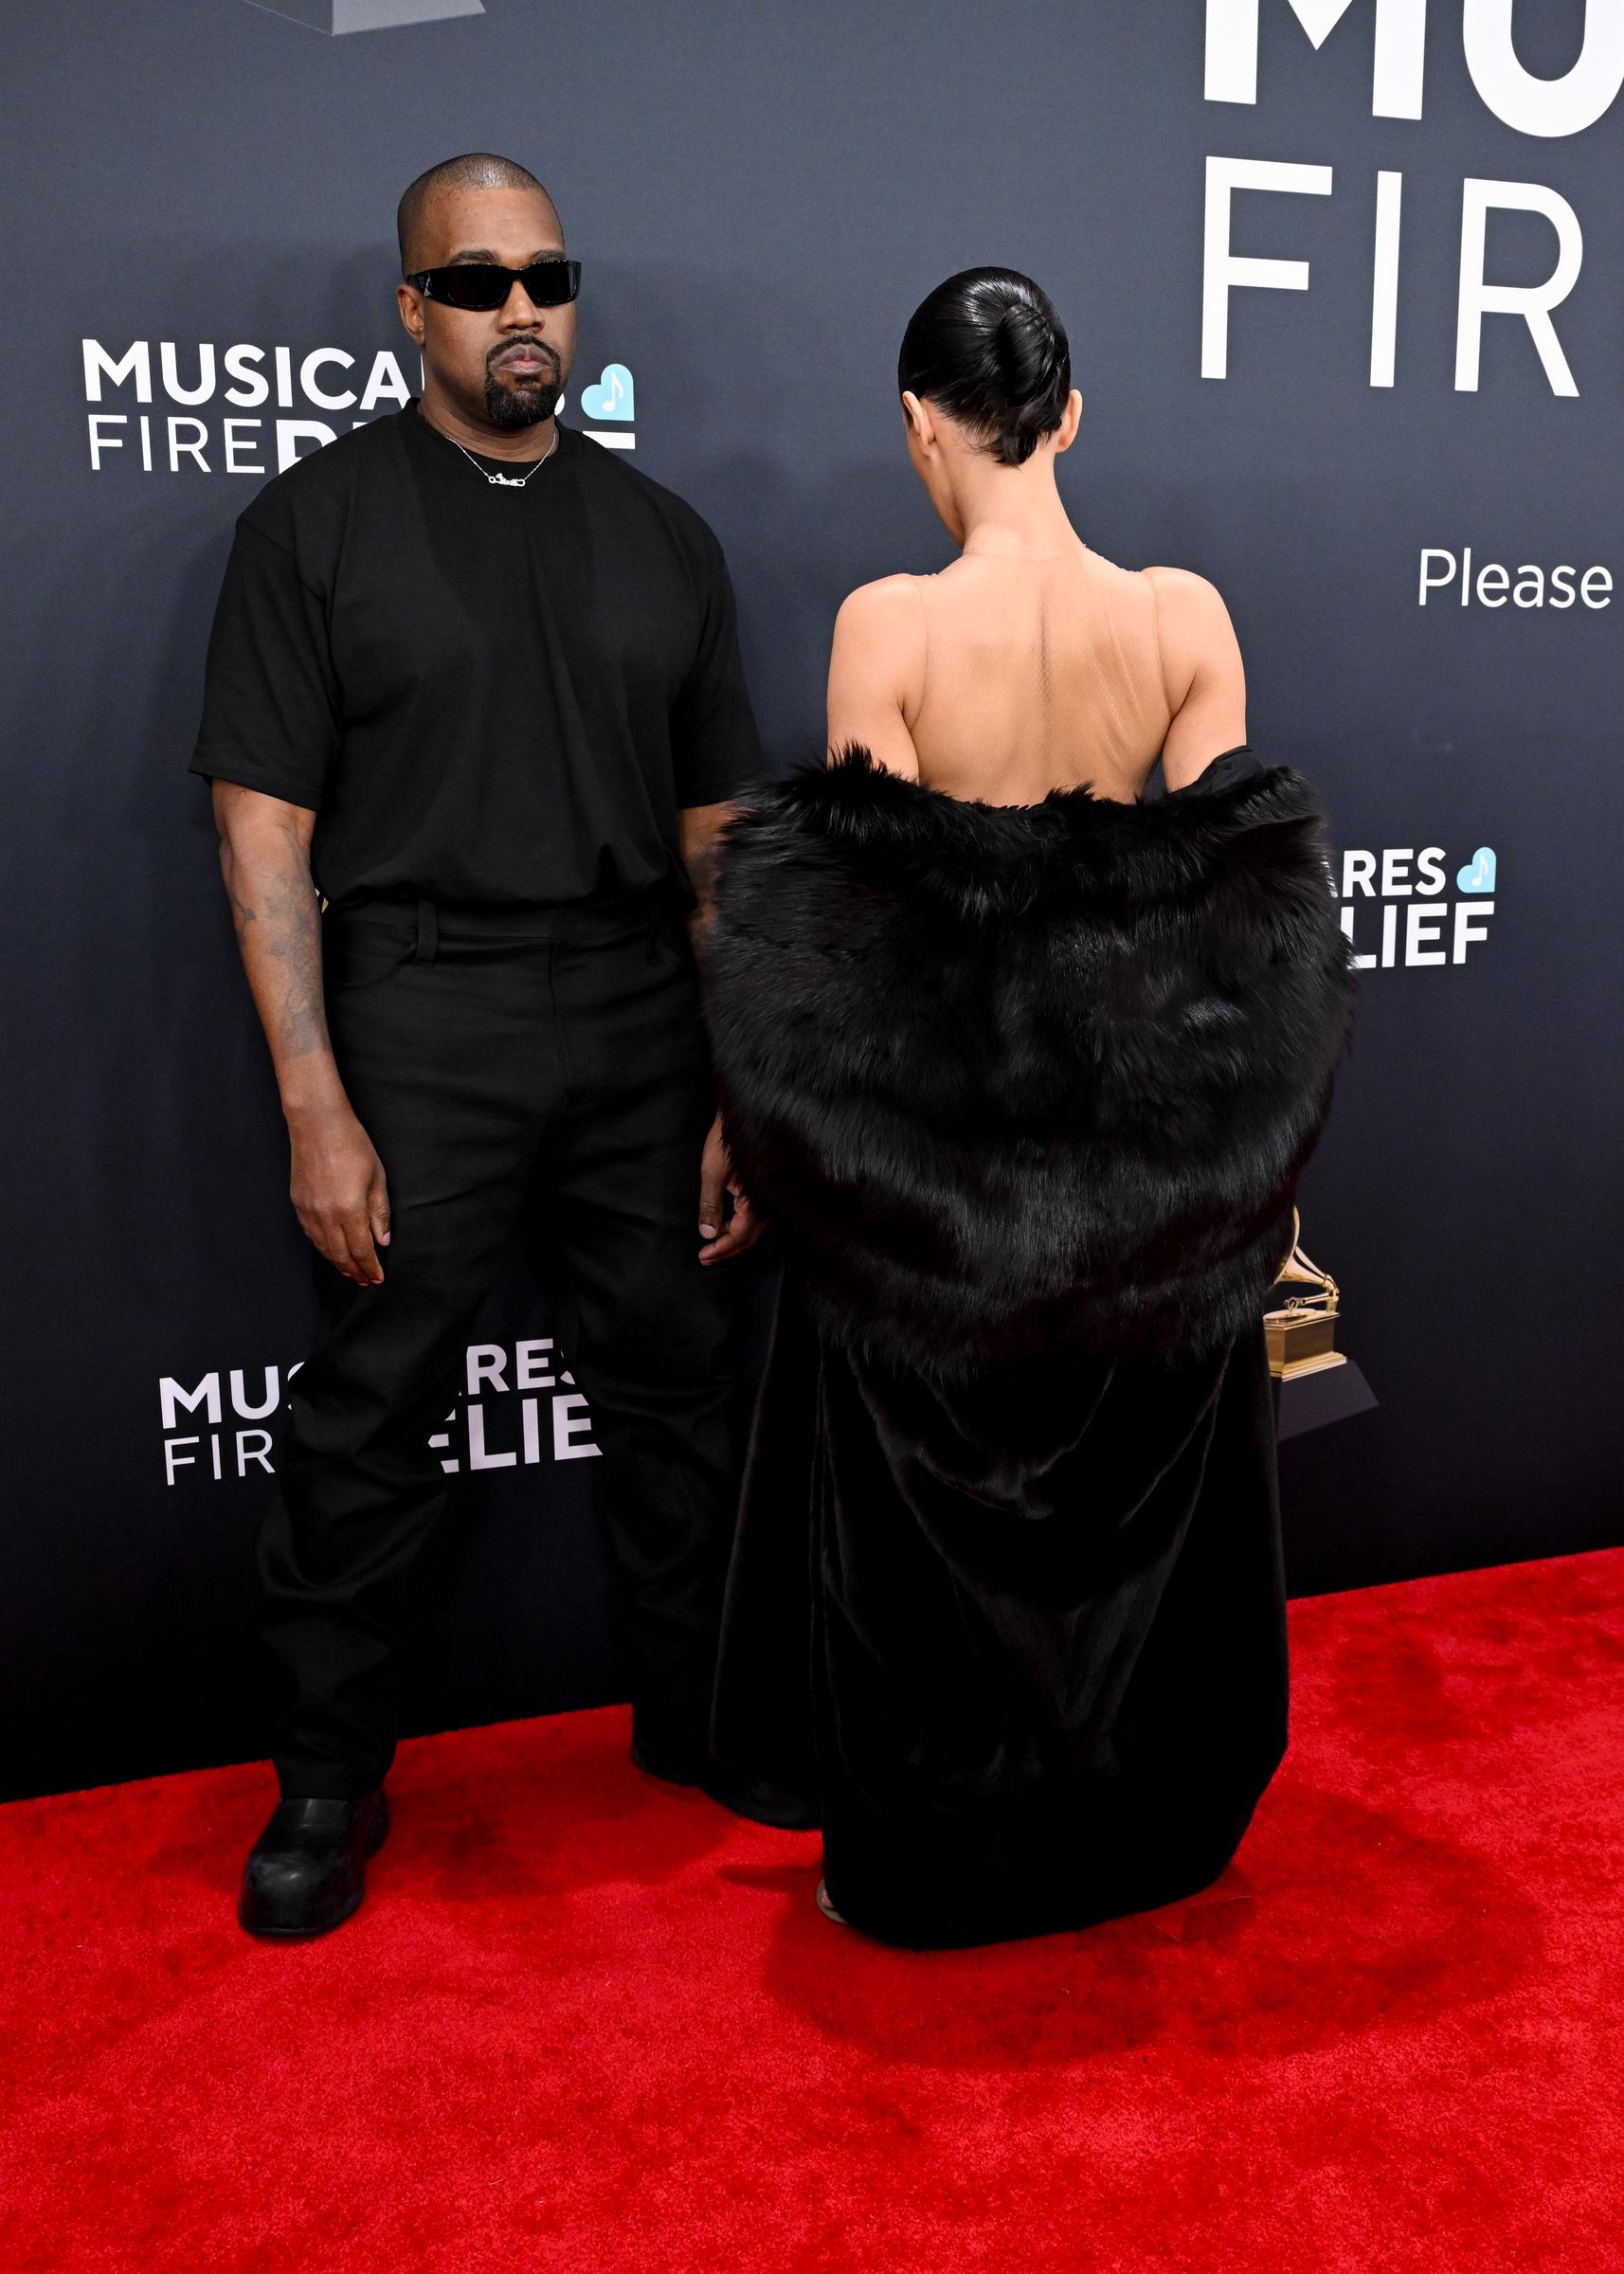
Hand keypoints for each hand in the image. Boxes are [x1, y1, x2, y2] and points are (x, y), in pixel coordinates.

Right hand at [287, 1102, 390, 1284]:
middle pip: (341, 1255)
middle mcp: (326, 1215)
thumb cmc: (352, 1145)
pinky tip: (330, 1250)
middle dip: (355, 1270)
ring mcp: (309, 1211)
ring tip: (350, 1271)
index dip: (371, 1267)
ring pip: (323, 1248)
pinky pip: (310, 1234)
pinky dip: (322, 1247)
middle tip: (365, 1280)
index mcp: (350, 1210)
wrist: (318, 1124)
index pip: (361, 1250)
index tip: (378, 1277)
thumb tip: (382, 1241)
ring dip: (338, 1262)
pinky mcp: (298, 1203)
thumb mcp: (376, 1178)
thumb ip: (379, 1213)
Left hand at [697, 1110, 762, 1264]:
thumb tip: (708, 1234)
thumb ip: (711, 1205)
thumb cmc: (728, 1138)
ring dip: (733, 1239)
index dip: (721, 1249)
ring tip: (713, 1243)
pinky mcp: (763, 1188)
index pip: (740, 1237)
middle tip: (706, 1257)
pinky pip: (755, 1216)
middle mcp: (766, 1201)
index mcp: (755, 1200)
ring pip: (753, 1228)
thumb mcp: (713, 1171)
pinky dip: (740, 1225)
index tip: (704, 1256)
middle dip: (727, 1249)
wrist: (747, 1114)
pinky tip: (727, 1223)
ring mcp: (767, 1195)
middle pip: (749, 1238)